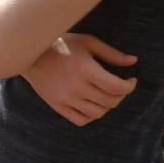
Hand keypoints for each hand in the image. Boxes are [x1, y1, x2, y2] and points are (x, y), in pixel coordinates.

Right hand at [23, 34, 138, 125]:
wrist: (30, 54)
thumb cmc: (62, 43)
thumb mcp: (88, 42)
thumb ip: (111, 53)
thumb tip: (133, 61)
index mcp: (85, 69)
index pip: (116, 87)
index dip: (129, 86)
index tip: (131, 80)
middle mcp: (76, 87)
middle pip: (109, 101)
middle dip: (121, 95)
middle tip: (121, 87)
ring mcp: (66, 99)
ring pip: (97, 113)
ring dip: (108, 106)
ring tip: (108, 96)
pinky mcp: (57, 106)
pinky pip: (81, 120)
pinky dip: (92, 116)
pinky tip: (94, 105)